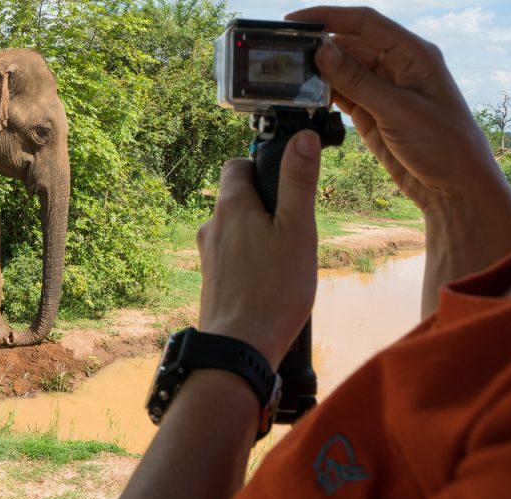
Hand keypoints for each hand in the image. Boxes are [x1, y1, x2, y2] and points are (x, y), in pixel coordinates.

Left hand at [197, 130, 321, 367]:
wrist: (238, 347)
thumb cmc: (273, 291)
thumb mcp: (297, 230)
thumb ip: (298, 183)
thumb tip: (302, 138)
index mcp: (231, 206)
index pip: (238, 164)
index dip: (262, 167)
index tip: (287, 183)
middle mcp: (212, 226)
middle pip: (238, 198)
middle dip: (265, 204)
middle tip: (294, 227)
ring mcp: (208, 254)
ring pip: (236, 229)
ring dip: (259, 235)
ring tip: (286, 259)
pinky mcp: (210, 280)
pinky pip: (233, 257)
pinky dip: (250, 260)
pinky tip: (270, 281)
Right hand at [286, 7, 510, 213]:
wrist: (455, 189)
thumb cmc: (444, 145)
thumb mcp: (398, 110)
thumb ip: (358, 81)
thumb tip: (322, 51)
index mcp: (412, 54)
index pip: (365, 22)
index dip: (328, 16)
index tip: (294, 21)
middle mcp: (397, 67)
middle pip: (350, 45)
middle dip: (318, 48)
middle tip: (284, 55)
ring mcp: (384, 91)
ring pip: (343, 71)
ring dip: (319, 74)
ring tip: (288, 78)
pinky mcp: (372, 114)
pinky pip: (343, 96)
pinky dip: (324, 95)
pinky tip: (305, 98)